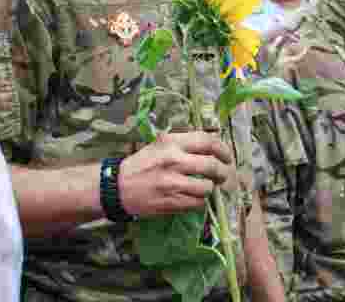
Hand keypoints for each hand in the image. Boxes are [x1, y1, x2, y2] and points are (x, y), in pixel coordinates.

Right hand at [118, 131, 233, 217]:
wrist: (117, 187)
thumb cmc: (142, 164)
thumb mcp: (160, 144)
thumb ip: (185, 143)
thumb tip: (215, 145)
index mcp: (171, 142)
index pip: (208, 142)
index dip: (223, 149)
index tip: (227, 156)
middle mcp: (173, 160)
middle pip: (212, 165)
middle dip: (222, 172)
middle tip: (222, 175)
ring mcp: (172, 183)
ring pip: (207, 187)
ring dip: (210, 188)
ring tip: (206, 187)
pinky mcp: (170, 201)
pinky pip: (198, 203)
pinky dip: (201, 201)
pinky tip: (194, 198)